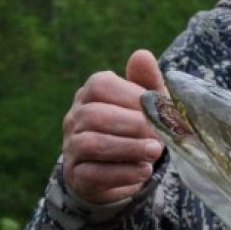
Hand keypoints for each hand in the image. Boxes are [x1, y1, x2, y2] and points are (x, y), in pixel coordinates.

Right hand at [60, 49, 165, 203]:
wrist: (120, 169)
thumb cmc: (136, 127)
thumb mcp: (147, 104)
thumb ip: (147, 81)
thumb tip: (142, 55)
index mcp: (90, 93)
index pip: (102, 86)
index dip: (132, 97)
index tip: (158, 110)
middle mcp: (75, 117)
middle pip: (96, 115)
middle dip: (133, 125)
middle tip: (159, 136)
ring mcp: (71, 146)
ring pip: (92, 144)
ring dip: (129, 148)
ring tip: (155, 152)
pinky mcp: (76, 175)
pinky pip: (93, 174)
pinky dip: (123, 173)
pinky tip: (143, 170)